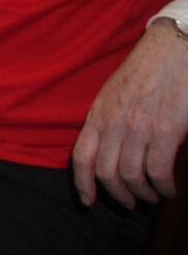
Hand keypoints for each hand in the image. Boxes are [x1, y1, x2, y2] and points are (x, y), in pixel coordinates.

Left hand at [71, 20, 187, 207]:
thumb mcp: (112, 94)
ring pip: (132, 177)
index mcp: (98, 114)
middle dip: (118, 195)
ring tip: (153, 196)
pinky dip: (164, 187)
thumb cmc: (145, 72)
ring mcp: (139, 129)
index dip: (83, 185)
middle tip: (131, 203)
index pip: (81, 158)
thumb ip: (107, 121)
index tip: (88, 203)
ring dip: (144, 194)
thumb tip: (108, 151)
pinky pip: (158, 173)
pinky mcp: (166, 132)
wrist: (173, 50)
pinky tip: (169, 189)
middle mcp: (114, 124)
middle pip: (106, 174)